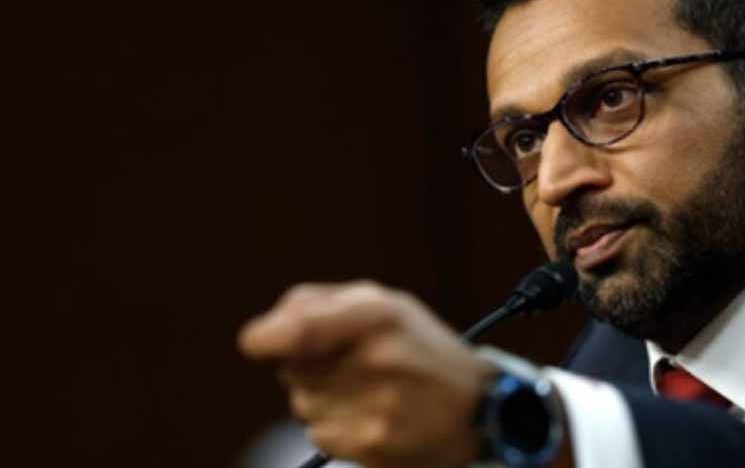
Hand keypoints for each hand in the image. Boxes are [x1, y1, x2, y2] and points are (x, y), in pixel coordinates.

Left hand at [238, 281, 494, 467]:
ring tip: (367, 391)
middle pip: (291, 370)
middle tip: (352, 365)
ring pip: (302, 405)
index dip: (265, 337)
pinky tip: (371, 416)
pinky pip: (318, 435)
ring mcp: (376, 406)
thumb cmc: (421, 348)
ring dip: (321, 399)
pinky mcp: (373, 444)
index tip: (258, 344)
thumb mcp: (384, 304)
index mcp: (379, 314)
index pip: (296, 328)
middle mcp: (377, 359)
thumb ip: (319, 304)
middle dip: (307, 367)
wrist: (481, 408)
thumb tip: (261, 333)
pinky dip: (335, 427)